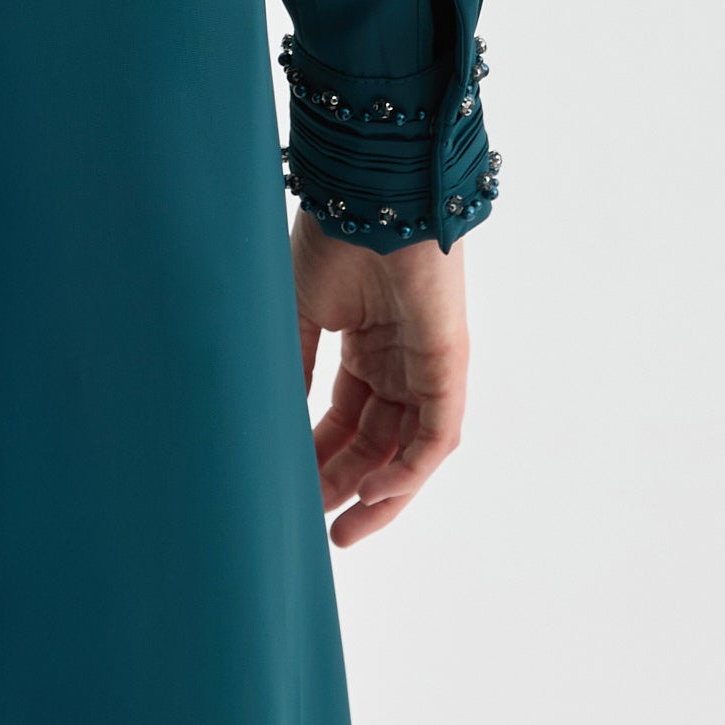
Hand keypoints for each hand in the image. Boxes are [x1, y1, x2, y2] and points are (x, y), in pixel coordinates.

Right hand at [292, 213, 469, 546]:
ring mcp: (426, 363)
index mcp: (366, 343)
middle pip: (377, 439)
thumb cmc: (333, 239)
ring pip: (408, 447)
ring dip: (378, 491)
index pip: (348, 417)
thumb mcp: (298, 313)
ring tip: (342, 528)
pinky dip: (408, 468)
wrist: (368, 196)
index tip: (291, 490)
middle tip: (315, 524)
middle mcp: (399, 359)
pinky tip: (372, 493)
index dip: (322, 456)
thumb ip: (294, 368)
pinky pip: (435, 433)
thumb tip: (275, 425)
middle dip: (345, 483)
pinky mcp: (449, 364)